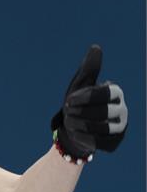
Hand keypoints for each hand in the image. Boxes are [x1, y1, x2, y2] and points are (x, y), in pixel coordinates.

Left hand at [50, 44, 127, 160]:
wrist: (71, 128)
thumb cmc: (77, 103)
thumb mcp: (80, 84)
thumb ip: (89, 68)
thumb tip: (96, 47)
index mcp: (116, 93)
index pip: (104, 93)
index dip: (84, 98)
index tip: (69, 100)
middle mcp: (123, 110)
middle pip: (102, 112)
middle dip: (79, 112)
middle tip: (68, 111)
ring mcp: (121, 128)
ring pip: (101, 128)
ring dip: (78, 124)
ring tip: (70, 121)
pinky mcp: (114, 143)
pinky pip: (98, 142)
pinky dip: (82, 137)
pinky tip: (76, 132)